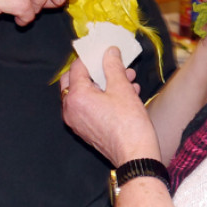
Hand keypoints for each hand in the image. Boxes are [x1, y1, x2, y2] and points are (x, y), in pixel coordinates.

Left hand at [60, 51, 159, 165]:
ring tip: (127, 78)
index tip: (104, 50)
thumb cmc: (128, 124)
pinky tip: (126, 93)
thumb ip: (113, 66)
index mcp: (76, 96)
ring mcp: (77, 121)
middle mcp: (71, 109)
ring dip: (105, 83)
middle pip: (77, 80)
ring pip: (86, 94)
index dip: (92, 56)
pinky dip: (103, 97)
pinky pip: (90, 106)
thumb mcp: (122, 88)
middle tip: (112, 64)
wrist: (135, 156)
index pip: (78, 67)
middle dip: (96, 70)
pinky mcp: (86, 129)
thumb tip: (110, 52)